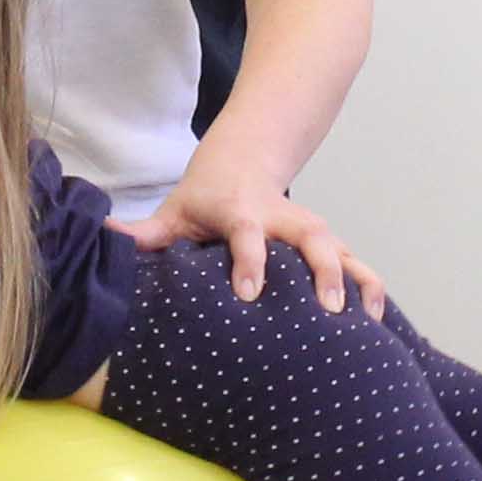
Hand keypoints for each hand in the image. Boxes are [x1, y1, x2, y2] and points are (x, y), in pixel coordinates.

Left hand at [142, 158, 380, 315]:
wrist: (246, 158)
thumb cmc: (206, 195)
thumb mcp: (175, 210)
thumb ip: (146, 234)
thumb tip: (105, 241)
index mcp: (240, 211)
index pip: (246, 234)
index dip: (250, 261)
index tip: (249, 294)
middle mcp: (281, 219)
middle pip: (308, 238)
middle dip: (321, 272)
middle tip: (326, 309)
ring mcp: (308, 229)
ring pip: (339, 249)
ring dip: (353, 281)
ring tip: (361, 319)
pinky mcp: (328, 242)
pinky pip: (357, 263)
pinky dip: (370, 289)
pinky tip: (376, 322)